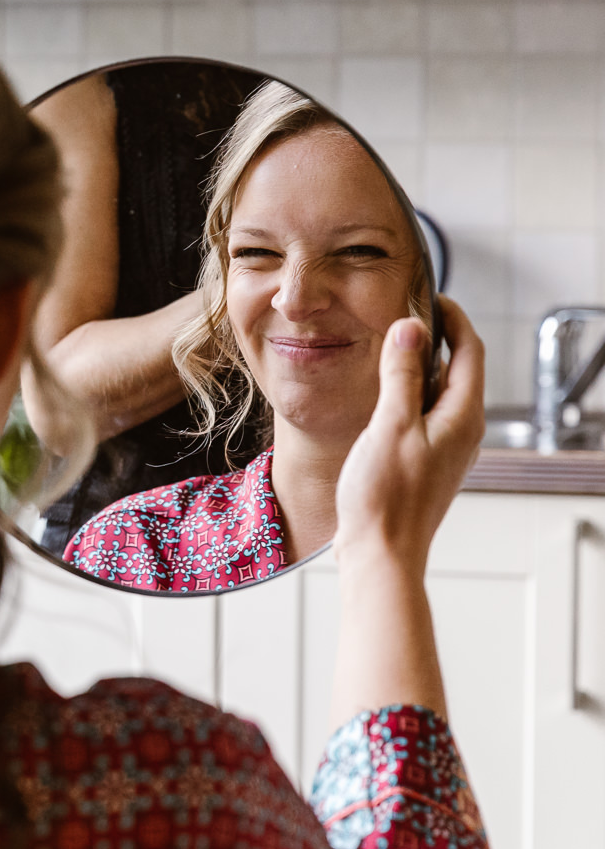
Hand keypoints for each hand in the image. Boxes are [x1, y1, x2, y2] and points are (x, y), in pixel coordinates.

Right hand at [333, 296, 484, 581]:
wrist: (380, 552)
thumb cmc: (386, 497)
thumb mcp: (390, 424)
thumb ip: (402, 374)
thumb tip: (411, 328)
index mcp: (462, 417)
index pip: (469, 351)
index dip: (452, 319)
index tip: (429, 295)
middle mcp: (462, 432)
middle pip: (457, 370)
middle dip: (434, 339)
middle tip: (401, 316)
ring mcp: (445, 449)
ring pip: (439, 393)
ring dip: (418, 368)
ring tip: (387, 349)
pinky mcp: (425, 463)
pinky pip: (424, 415)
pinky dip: (408, 394)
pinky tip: (381, 396)